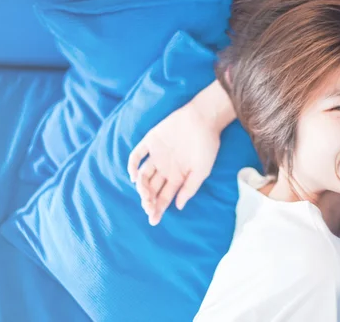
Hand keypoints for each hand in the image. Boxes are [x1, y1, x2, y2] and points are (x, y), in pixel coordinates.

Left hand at [127, 103, 220, 225]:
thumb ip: (190, 188)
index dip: (158, 209)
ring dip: (142, 187)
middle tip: (148, 208)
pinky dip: (133, 165)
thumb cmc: (207, 146)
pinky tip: (134, 177)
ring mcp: (156, 155)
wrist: (204, 118)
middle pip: (152, 189)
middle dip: (149, 201)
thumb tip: (178, 206)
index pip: (164, 197)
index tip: (153, 220)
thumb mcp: (202, 171)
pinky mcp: (150, 141)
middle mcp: (165, 168)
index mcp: (177, 177)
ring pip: (144, 176)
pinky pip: (137, 155)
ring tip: (144, 195)